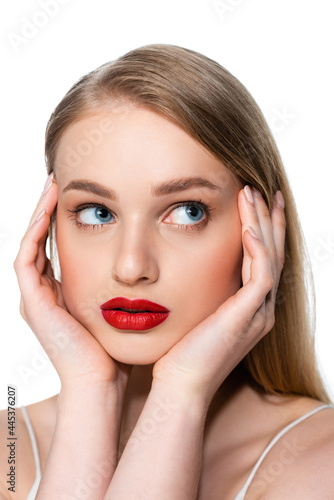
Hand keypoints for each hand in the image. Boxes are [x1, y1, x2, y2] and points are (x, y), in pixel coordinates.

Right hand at [14, 173, 131, 391]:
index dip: (64, 221)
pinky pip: (27, 257)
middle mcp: (43, 293)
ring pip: (31, 243)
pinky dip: (35, 231)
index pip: (57, 248)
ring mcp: (34, 297)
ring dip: (40, 214)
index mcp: (62, 294)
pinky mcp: (31, 301)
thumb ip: (125, 286)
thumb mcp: (120, 308)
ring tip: (51, 186)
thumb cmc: (116, 348)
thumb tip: (152, 265)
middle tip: (59, 182)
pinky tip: (49, 208)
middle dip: (48, 211)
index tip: (81, 196)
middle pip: (40, 241)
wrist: (101, 381)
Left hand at [152, 186, 285, 406]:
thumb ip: (205, 289)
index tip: (254, 203)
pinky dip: (257, 249)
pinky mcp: (248, 317)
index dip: (263, 230)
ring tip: (252, 194)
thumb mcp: (197, 310)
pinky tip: (247, 228)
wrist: (180, 383)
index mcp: (250, 306)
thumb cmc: (180, 349)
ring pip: (271, 258)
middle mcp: (261, 308)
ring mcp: (258, 313)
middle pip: (274, 253)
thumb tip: (191, 264)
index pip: (264, 259)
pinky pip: (261, 275)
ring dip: (261, 224)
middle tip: (263, 191)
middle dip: (269, 220)